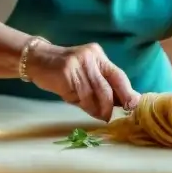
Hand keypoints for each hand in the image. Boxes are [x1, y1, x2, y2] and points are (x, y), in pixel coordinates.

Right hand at [24, 41, 139, 121]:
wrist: (37, 60)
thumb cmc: (65, 71)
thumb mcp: (86, 73)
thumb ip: (102, 85)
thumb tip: (123, 103)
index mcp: (98, 55)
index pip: (118, 75)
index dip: (127, 91)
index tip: (133, 105)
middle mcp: (90, 56)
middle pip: (107, 86)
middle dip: (111, 105)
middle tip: (111, 117)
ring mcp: (77, 63)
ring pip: (94, 94)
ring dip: (97, 109)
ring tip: (98, 115)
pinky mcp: (65, 72)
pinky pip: (80, 96)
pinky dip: (85, 106)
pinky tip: (83, 106)